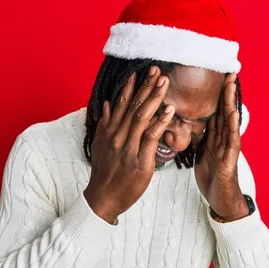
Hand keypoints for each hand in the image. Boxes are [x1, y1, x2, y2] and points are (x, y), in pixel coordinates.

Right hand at [84, 67, 174, 222]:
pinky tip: (168, 110)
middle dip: (145, 86)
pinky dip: (159, 122)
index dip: (131, 87)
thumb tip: (106, 103)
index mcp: (110, 131)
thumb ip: (105, 124)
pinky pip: (150, 137)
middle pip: (133, 106)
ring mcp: (128, 147)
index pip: (121, 104)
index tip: (139, 71)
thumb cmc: (105, 173)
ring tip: (164, 82)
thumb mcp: (100, 146)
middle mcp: (118, 136)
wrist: (103, 198)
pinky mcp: (139, 160)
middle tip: (157, 69)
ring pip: (142, 117)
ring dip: (154, 97)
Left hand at [194, 73, 248, 220]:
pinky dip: (232, 126)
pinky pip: (230, 141)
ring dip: (231, 102)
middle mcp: (223, 139)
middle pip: (224, 111)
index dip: (216, 93)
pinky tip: (231, 114)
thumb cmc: (212, 176)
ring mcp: (228, 149)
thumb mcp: (202, 152)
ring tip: (231, 85)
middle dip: (226, 91)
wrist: (220, 199)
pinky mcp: (229, 160)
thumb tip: (191, 123)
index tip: (217, 76)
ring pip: (229, 121)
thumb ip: (202, 136)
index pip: (215, 110)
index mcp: (215, 136)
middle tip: (228, 71)